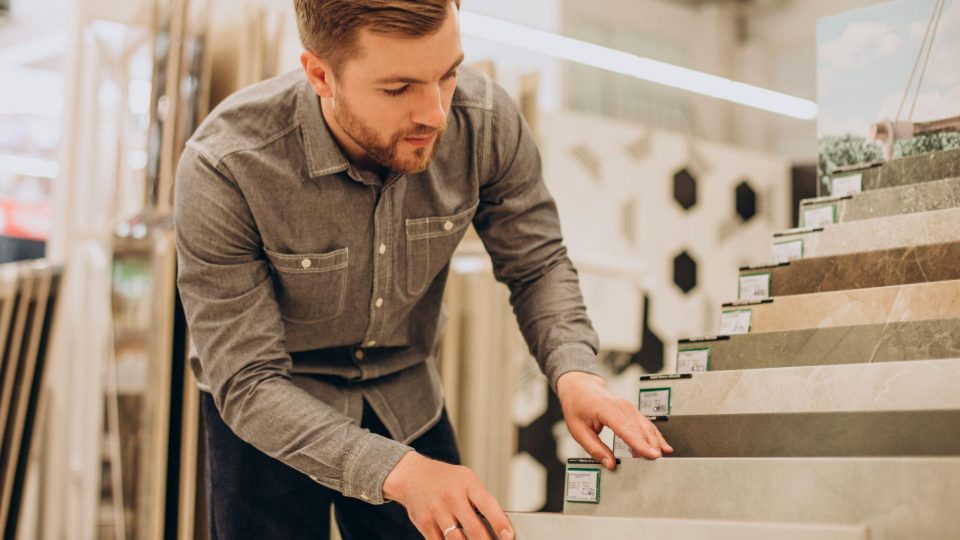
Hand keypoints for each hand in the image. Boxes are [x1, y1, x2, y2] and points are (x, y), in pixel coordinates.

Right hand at [383, 451, 513, 539]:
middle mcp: (452, 497)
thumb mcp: (466, 479)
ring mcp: (437, 510)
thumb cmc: (446, 479)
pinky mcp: (425, 523)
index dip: (500, 523)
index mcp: (467, 483)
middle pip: (474, 528)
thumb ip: (480, 499)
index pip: (488, 505)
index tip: (508, 536)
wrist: (412, 475)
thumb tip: (498, 525)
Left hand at [556, 371, 672, 469]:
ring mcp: (628, 407)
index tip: (652, 455)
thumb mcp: (578, 430)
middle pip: (640, 429)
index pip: (626, 429)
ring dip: (655, 443)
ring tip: (659, 458)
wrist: (579, 386)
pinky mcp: (632, 410)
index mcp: (606, 409)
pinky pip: (646, 423)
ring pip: (647, 426)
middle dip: (649, 447)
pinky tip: (663, 446)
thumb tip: (610, 464)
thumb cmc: (577, 405)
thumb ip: (594, 448)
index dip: (640, 444)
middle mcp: (621, 406)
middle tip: (655, 465)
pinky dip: (655, 435)